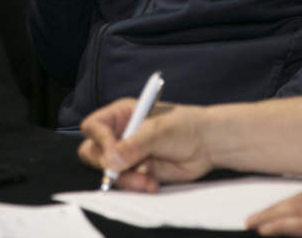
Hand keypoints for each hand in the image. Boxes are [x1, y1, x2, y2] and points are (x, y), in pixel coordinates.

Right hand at [78, 99, 212, 191]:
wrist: (207, 144)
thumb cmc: (185, 125)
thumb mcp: (158, 131)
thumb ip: (133, 146)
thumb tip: (111, 162)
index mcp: (120, 115)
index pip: (94, 127)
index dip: (100, 140)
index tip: (113, 153)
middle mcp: (120, 134)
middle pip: (94, 152)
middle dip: (107, 165)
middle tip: (121, 171)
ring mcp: (128, 155)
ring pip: (110, 172)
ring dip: (126, 180)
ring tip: (146, 180)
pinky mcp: (138, 172)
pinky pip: (126, 184)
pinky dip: (137, 186)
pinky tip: (152, 183)